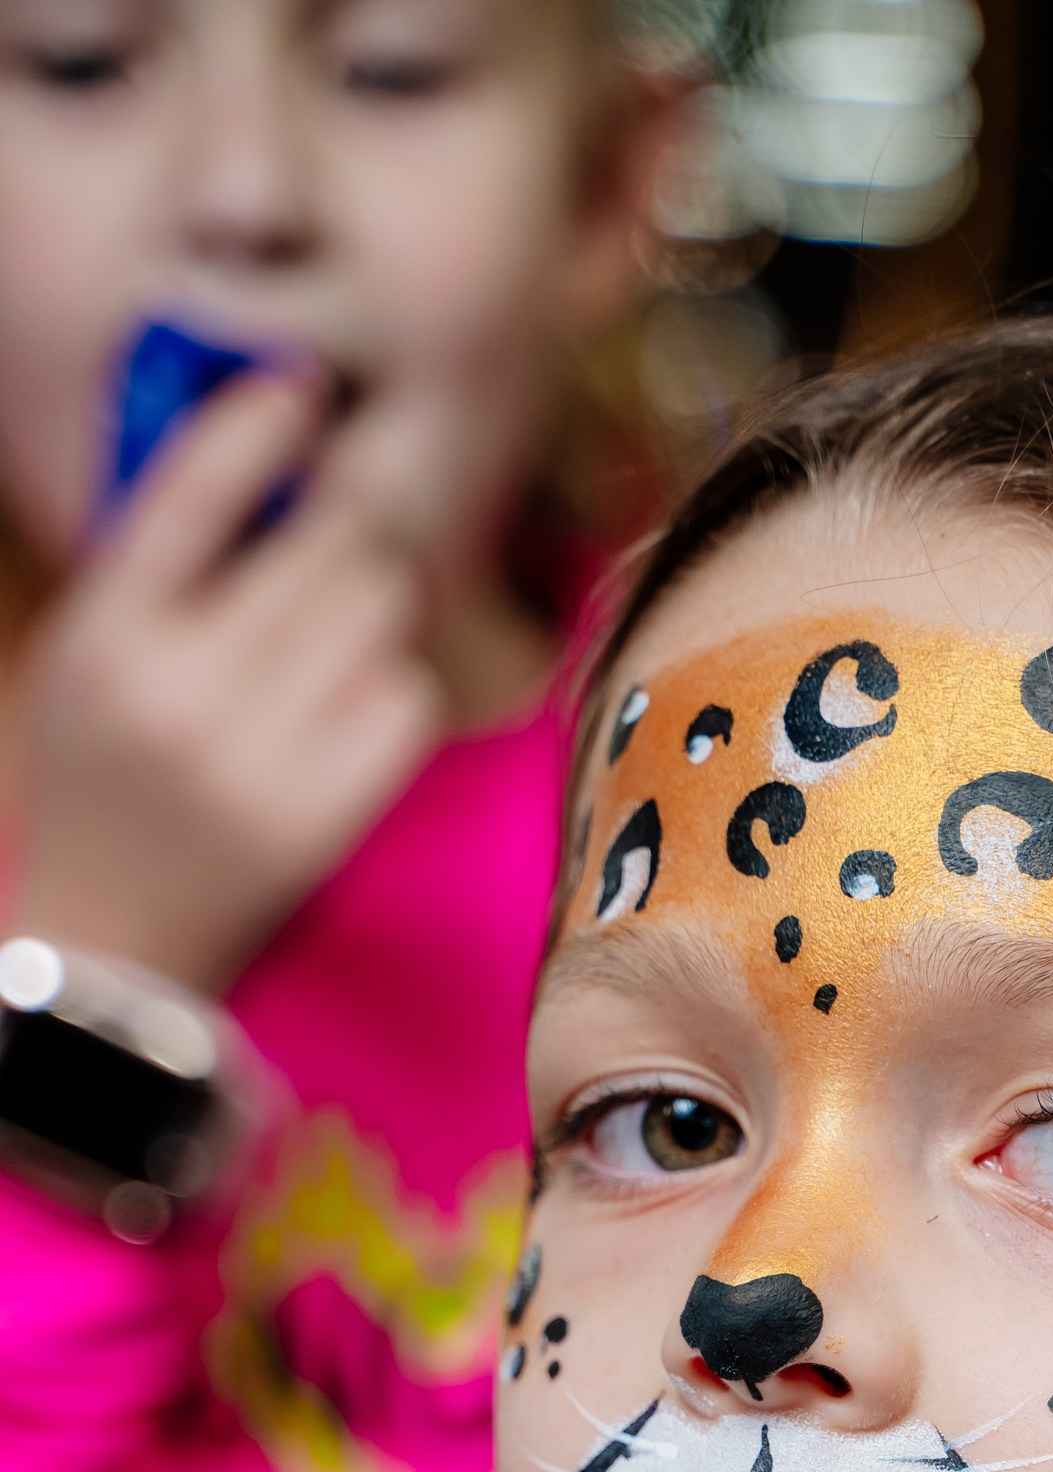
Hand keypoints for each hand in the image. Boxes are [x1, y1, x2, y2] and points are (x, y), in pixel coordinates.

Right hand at [6, 371, 443, 997]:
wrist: (113, 940)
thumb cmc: (103, 776)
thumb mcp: (87, 656)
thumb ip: (155, 561)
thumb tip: (260, 446)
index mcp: (107, 638)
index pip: (190, 494)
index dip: (255, 427)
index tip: (299, 391)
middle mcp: (182, 694)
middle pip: (319, 551)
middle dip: (342, 529)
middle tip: (339, 532)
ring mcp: (259, 762)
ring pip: (375, 616)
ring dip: (369, 607)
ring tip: (327, 636)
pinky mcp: (326, 817)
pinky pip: (406, 701)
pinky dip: (392, 689)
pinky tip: (349, 706)